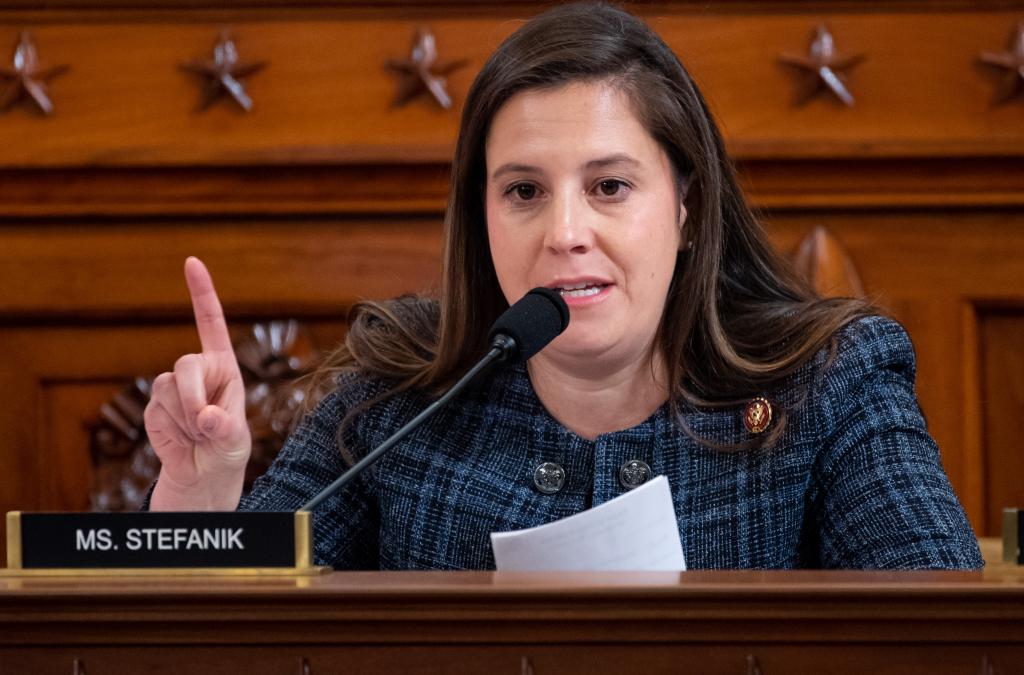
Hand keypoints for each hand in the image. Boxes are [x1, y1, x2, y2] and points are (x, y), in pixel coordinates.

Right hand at [145, 257, 250, 509]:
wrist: (203, 474)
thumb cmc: (227, 450)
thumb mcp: (235, 441)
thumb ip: (224, 427)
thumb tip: (205, 417)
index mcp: (224, 366)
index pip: (211, 323)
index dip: (201, 292)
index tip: (191, 261)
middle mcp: (198, 371)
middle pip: (185, 364)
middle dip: (192, 395)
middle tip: (204, 423)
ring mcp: (173, 387)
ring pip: (167, 390)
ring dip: (184, 417)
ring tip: (198, 434)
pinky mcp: (154, 406)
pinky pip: (156, 411)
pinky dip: (171, 429)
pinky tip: (182, 438)